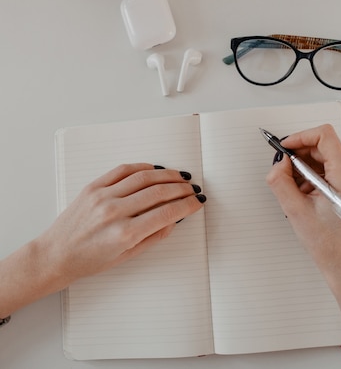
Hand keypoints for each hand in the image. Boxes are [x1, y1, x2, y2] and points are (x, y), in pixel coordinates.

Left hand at [37, 163, 205, 285]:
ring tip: (180, 177)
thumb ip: (155, 236)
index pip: (167, 212)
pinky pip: (123, 170)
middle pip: (159, 192)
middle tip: (193, 188)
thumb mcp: (128, 255)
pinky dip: (143, 167)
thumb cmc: (90, 260)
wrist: (55, 255)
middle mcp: (114, 212)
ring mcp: (102, 197)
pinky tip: (156, 170)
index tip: (198, 201)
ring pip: (144, 177)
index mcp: (125, 234)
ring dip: (167, 175)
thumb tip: (175, 217)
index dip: (188, 205)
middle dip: (182, 189)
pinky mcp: (93, 187)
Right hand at [265, 124, 340, 281]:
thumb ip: (281, 181)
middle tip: (283, 173)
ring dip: (304, 169)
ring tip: (297, 193)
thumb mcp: (296, 211)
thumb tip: (279, 163)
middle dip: (299, 157)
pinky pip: (326, 168)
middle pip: (321, 146)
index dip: (300, 137)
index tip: (285, 147)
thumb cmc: (329, 243)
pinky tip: (305, 196)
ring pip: (322, 158)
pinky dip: (311, 177)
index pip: (324, 135)